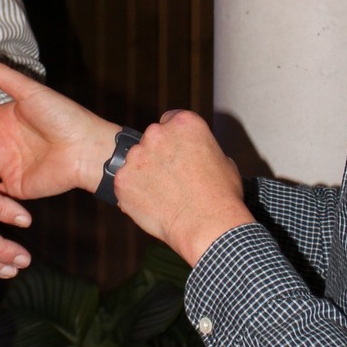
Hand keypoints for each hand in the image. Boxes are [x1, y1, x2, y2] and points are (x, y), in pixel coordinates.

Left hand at [113, 110, 251, 266]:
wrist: (207, 225)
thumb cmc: (221, 196)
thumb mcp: (224, 161)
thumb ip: (203, 150)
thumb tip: (198, 156)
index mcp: (184, 123)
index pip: (169, 121)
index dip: (173, 140)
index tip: (177, 154)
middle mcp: (157, 133)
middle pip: (151, 140)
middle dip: (158, 157)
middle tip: (171, 179)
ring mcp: (137, 156)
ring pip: (136, 162)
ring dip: (144, 175)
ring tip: (163, 196)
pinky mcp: (123, 179)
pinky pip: (125, 184)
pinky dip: (134, 194)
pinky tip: (152, 206)